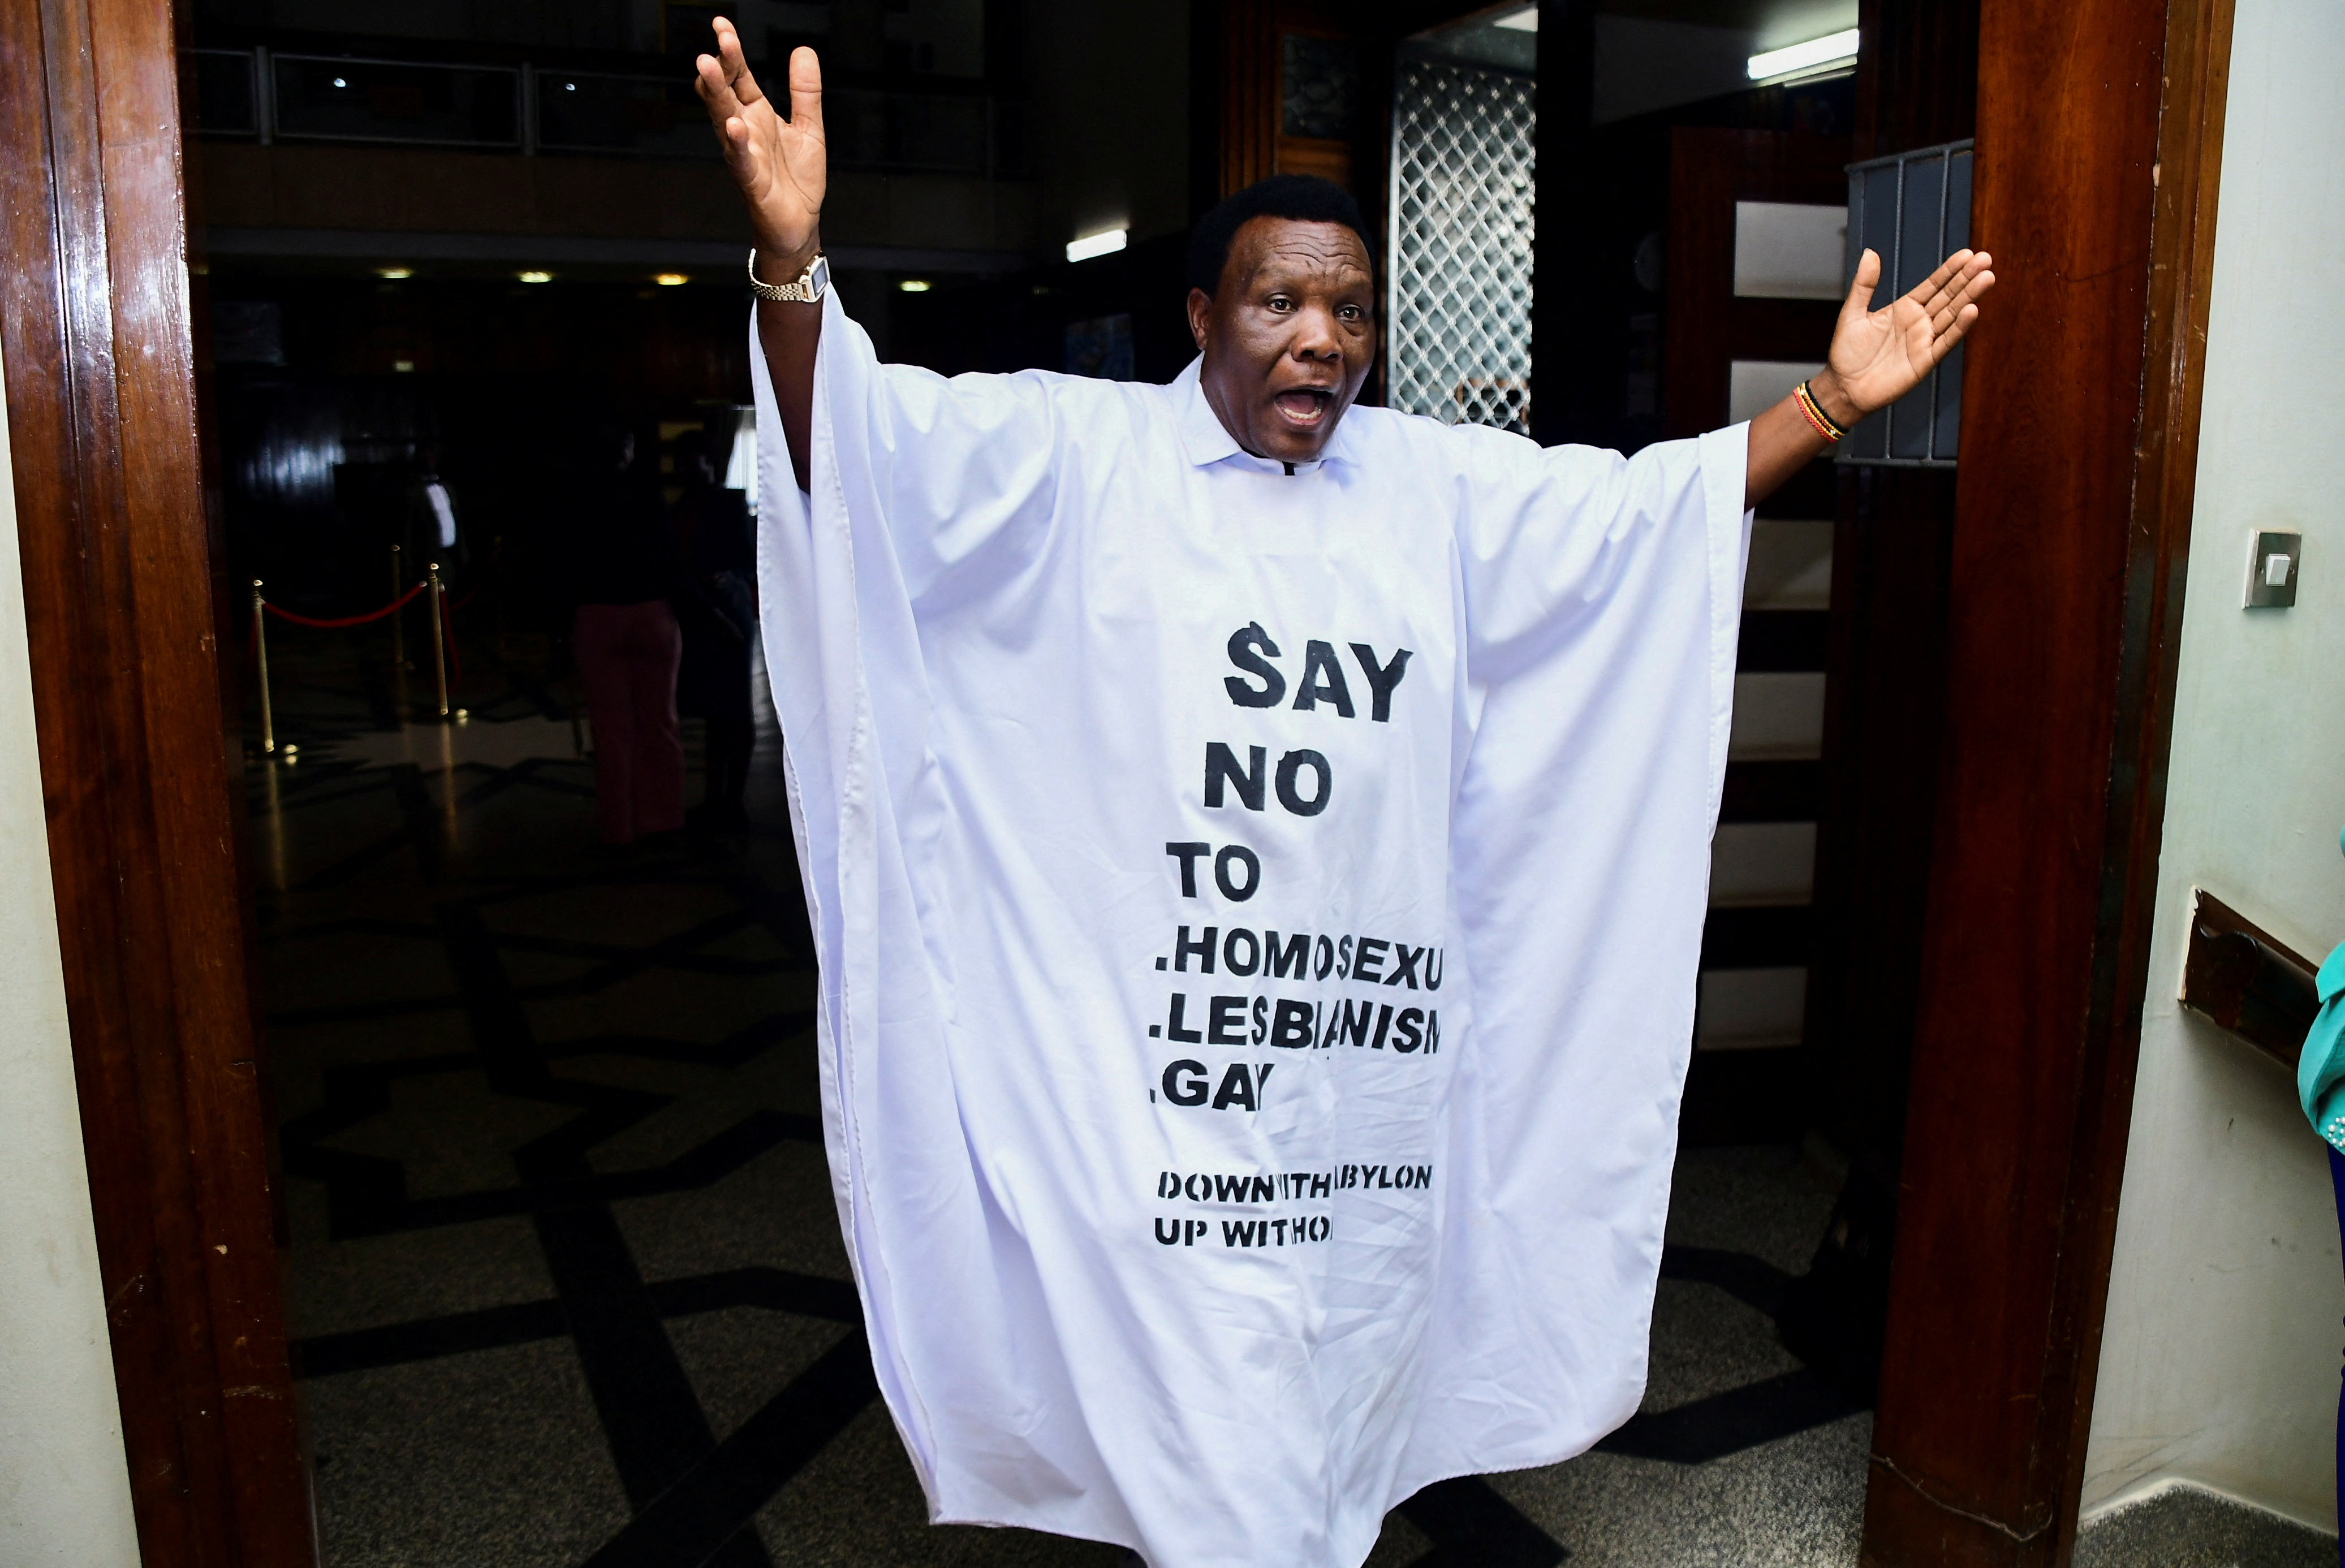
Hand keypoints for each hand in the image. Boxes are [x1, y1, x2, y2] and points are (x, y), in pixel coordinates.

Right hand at [694, 24, 825, 268]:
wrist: (800, 224)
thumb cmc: (797, 179)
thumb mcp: (809, 127)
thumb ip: (805, 91)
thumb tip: (803, 50)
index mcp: (756, 114)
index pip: (739, 76)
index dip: (731, 51)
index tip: (722, 24)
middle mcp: (744, 131)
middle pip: (726, 92)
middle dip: (719, 67)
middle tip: (716, 43)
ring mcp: (745, 155)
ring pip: (724, 120)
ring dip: (716, 94)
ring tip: (707, 67)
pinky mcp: (753, 182)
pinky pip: (742, 159)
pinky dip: (738, 143)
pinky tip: (735, 125)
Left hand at [1811, 248, 1995, 423]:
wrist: (1843, 388)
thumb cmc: (1846, 353)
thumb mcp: (1852, 313)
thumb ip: (1864, 284)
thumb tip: (1870, 252)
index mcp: (1905, 307)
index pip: (1933, 285)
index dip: (1950, 270)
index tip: (1967, 254)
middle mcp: (1919, 321)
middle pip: (1948, 296)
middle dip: (1967, 278)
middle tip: (1986, 259)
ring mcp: (1924, 340)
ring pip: (1951, 314)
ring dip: (1969, 296)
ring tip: (1987, 277)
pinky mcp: (1925, 360)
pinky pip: (1945, 341)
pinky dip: (1958, 327)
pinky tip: (1972, 310)